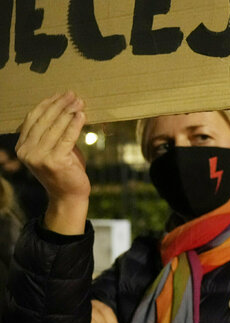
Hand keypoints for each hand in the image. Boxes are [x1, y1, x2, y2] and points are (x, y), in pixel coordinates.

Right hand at [16, 92, 89, 233]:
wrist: (68, 195)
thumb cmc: (65, 170)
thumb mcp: (54, 148)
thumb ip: (54, 132)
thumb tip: (65, 107)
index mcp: (22, 146)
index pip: (33, 119)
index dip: (47, 104)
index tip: (60, 94)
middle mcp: (26, 151)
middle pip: (44, 120)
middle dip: (59, 105)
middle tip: (73, 94)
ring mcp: (39, 157)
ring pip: (55, 127)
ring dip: (68, 112)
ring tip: (79, 102)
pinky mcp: (54, 161)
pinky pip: (67, 138)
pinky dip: (75, 125)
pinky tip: (82, 115)